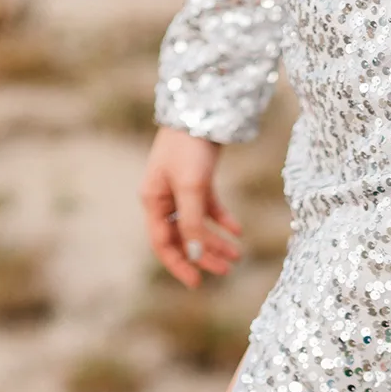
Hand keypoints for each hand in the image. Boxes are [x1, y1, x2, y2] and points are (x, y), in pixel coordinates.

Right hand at [141, 126, 241, 287]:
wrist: (201, 108)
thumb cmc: (189, 147)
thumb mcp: (191, 188)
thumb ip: (191, 224)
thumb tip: (195, 256)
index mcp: (153, 201)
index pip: (163, 243)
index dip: (179, 265)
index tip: (198, 283)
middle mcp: (163, 197)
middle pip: (182, 237)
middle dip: (204, 255)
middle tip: (227, 271)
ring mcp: (179, 188)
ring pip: (197, 225)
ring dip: (216, 241)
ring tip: (237, 255)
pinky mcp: (197, 178)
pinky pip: (208, 208)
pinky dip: (222, 220)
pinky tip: (237, 230)